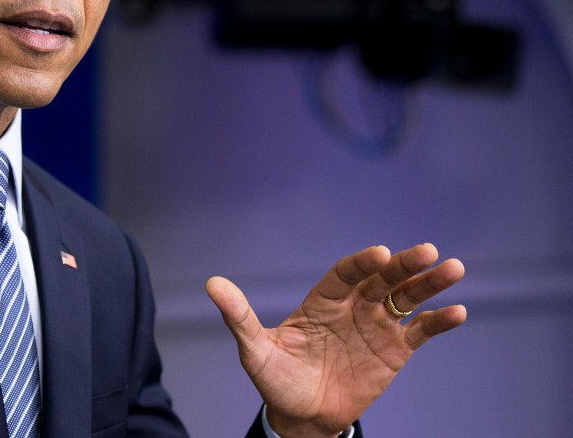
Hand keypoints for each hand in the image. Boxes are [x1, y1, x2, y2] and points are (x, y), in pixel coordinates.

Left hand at [206, 243, 465, 437]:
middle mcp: (353, 306)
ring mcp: (376, 326)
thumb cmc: (276, 378)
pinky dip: (438, 321)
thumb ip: (239, 317)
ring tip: (454, 268)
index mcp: (322, 300)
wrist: (302, 416)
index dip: (362, 263)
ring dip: (429, 283)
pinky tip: (457, 311)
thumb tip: (210, 284)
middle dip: (404, 264)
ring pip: (406, 298)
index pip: (345, 273)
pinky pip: (419, 331)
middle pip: (382, 278)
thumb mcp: (255, 350)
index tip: (380, 254)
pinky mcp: (395, 351)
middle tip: (428, 251)